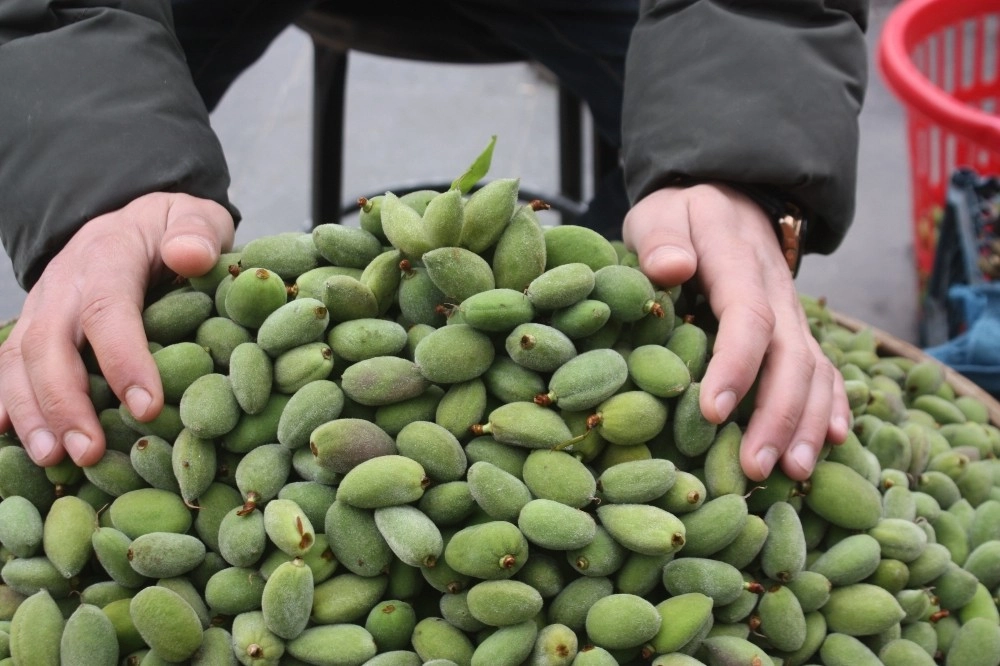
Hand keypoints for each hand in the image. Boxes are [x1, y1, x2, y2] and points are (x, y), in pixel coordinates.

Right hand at [0, 193, 233, 466]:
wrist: (131, 218)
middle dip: (65, 402)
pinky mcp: (33, 326)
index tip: (146, 408)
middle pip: (50, 343)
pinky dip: (4, 402)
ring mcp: (42, 305)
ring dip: (32, 413)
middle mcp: (64, 282)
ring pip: (20, 359)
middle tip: (88, 452)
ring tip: (52, 460)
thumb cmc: (172, 229)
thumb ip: (196, 232)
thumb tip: (190, 256)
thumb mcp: (193, 217)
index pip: (107, 310)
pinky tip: (9, 441)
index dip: (123, 360)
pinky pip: (8, 365)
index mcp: (108, 255)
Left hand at [623, 183, 849, 480]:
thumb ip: (661, 238)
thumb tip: (671, 268)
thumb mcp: (660, 213)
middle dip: (776, 415)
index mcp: (737, 259)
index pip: (746, 315)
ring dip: (807, 424)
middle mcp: (776, 289)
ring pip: (814, 370)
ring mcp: (792, 312)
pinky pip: (825, 369)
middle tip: (754, 467)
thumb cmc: (681, 215)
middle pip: (790, 356)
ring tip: (793, 473)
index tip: (712, 410)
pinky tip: (832, 444)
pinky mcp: (797, 329)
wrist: (731, 196)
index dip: (735, 365)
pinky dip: (832, 406)